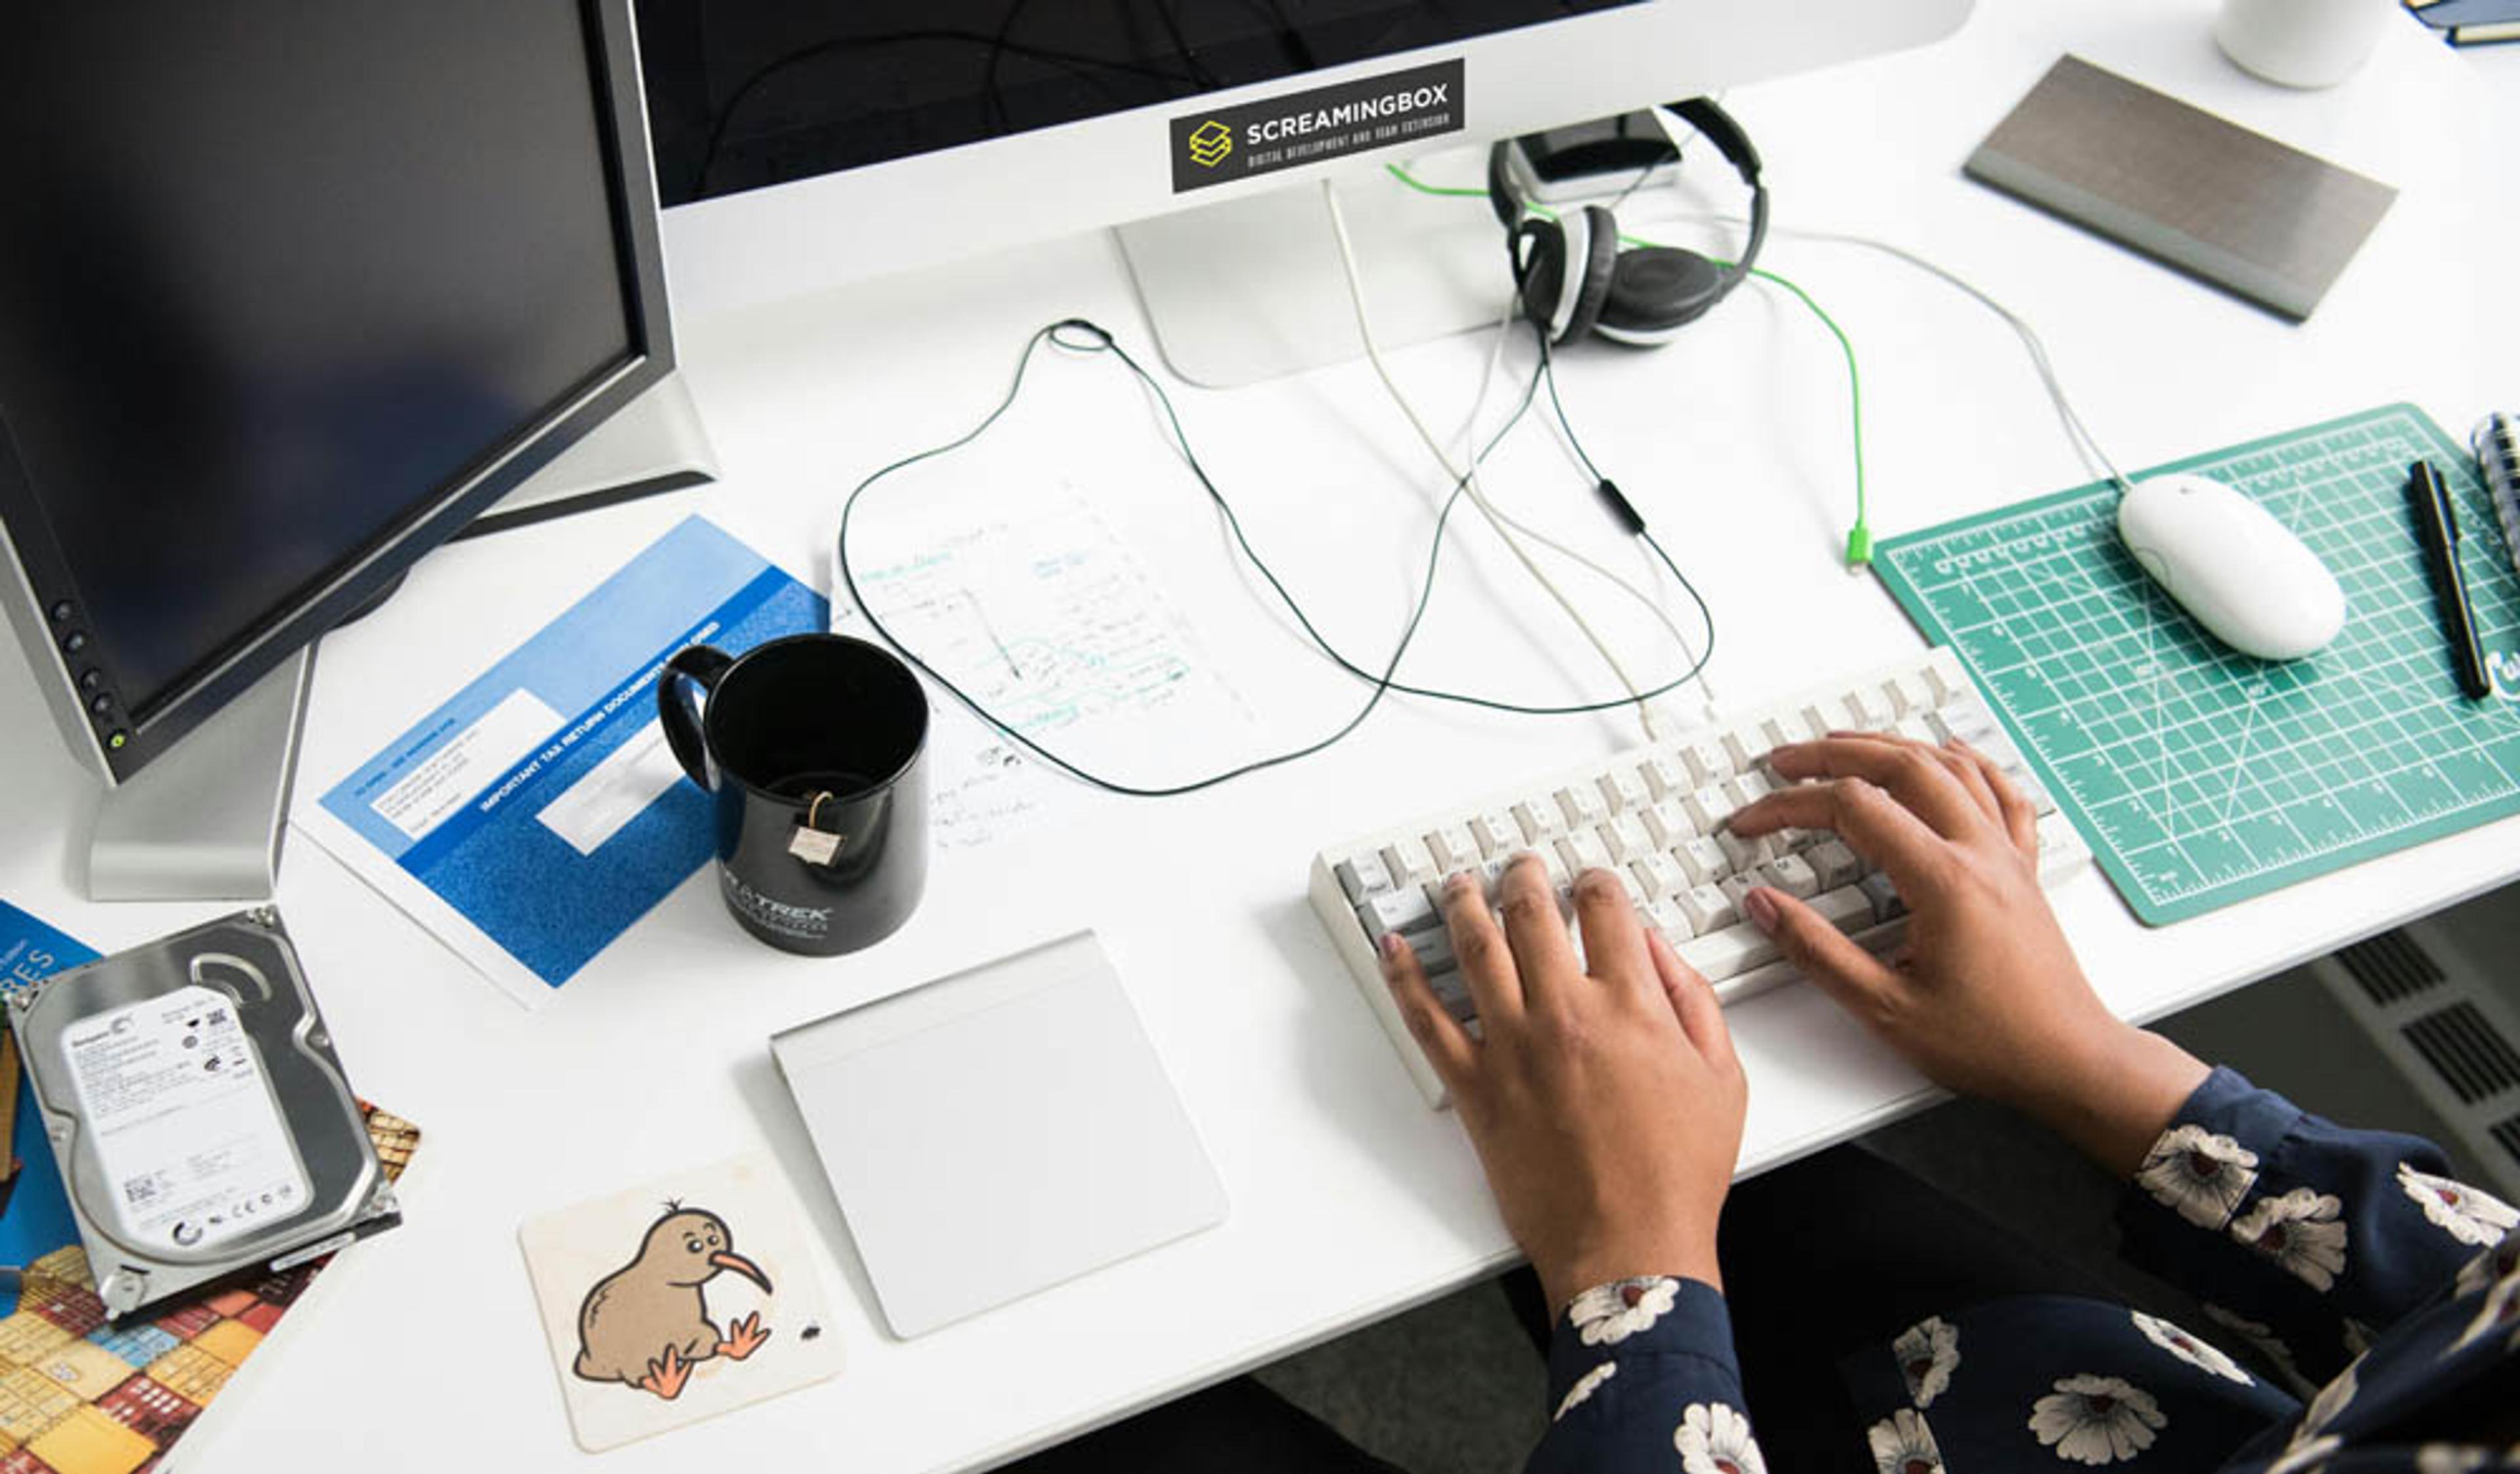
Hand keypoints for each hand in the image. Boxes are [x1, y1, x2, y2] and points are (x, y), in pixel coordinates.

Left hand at [1382, 855, 1746, 1309]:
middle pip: (1531, 914)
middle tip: (1519, 866)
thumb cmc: (1677, 1174)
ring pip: (1473, 949)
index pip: (1604, 909)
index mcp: (1631, 1005)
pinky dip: (1403, 977)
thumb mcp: (1721, 1077)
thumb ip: (1693, 1000)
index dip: (1594, 882)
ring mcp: (1513, 1047)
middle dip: (1524, 877)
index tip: (1588, 879)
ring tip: (1459, 883)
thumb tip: (1657, 948)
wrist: (1629, 1248)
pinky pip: (1427, 1019)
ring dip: (1462, 904)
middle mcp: (1566, 1013)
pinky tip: (1394, 949)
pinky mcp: (1475, 1088)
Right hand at [1726, 733, 2205, 1176]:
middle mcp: (1979, 853)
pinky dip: (1969, 762)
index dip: (1790, 806)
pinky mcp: (2021, 869)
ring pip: (1949, 767)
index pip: (1852, 807)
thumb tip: (1764, 906)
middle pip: (1901, 765)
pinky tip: (1951, 751)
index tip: (1753, 823)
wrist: (2070, 1061)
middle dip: (1833, 753)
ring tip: (1846, 744)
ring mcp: (2005, 855)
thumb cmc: (1992, 1043)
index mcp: (1944, 880)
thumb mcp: (1885, 1009)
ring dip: (1891, 745)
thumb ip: (1816, 952)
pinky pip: (2000, 792)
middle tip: (1785, 761)